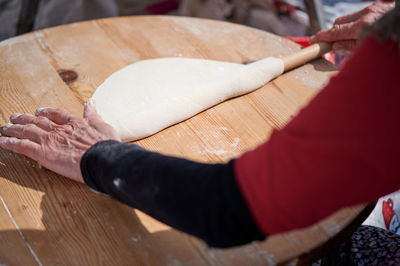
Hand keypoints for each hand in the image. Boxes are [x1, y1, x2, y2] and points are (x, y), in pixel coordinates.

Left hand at [0, 99, 119, 182]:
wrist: (102, 157)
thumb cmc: (106, 144)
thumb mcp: (102, 124)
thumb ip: (93, 114)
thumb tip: (92, 101)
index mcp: (74, 123)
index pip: (57, 114)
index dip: (47, 112)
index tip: (40, 111)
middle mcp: (60, 129)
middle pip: (38, 121)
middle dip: (26, 119)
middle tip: (15, 117)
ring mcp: (50, 140)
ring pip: (28, 131)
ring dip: (15, 129)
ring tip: (6, 128)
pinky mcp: (44, 153)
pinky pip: (23, 146)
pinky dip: (11, 144)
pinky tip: (3, 142)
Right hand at [310, 3, 392, 52]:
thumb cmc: (392, 43)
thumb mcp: (369, 50)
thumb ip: (350, 47)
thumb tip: (335, 46)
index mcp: (363, 27)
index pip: (335, 32)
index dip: (322, 37)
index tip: (313, 40)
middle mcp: (366, 15)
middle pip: (338, 22)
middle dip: (334, 33)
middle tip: (334, 45)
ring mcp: (373, 9)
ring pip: (348, 18)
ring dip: (345, 28)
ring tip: (351, 40)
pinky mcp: (378, 7)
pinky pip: (359, 15)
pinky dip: (356, 24)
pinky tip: (362, 33)